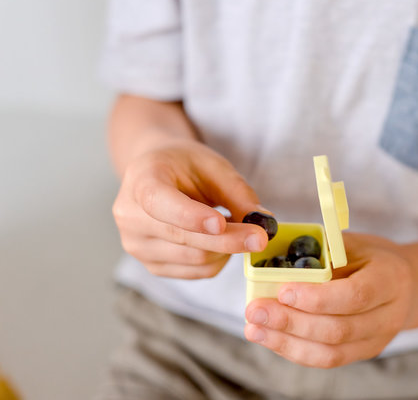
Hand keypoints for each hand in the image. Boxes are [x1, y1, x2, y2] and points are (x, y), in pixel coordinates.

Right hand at [112, 139, 268, 278]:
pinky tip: (222, 241)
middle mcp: (130, 216)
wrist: (157, 175)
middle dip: (228, 239)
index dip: (190, 216)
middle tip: (261, 237)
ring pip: (194, 259)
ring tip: (239, 228)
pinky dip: (218, 260)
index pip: (159, 203)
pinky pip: (196, 272)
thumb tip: (264, 221)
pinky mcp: (152, 266)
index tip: (221, 222)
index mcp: (141, 180)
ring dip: (226, 249)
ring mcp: (137, 246)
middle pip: (184, 238)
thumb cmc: (186, 166)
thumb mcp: (214, 166)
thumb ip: (238, 192)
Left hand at [244, 233, 417, 367]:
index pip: (355, 296)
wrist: (409, 286)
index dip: (317, 298)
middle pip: (338, 330)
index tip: (282, 291)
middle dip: (291, 323)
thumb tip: (273, 263)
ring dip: (286, 342)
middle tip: (255, 311)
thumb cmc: (373, 258)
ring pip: (330, 353)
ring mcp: (377, 340)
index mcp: (389, 280)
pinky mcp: (362, 353)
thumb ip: (323, 254)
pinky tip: (270, 338)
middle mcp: (388, 316)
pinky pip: (326, 360)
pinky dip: (294, 351)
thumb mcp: (353, 244)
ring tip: (254, 329)